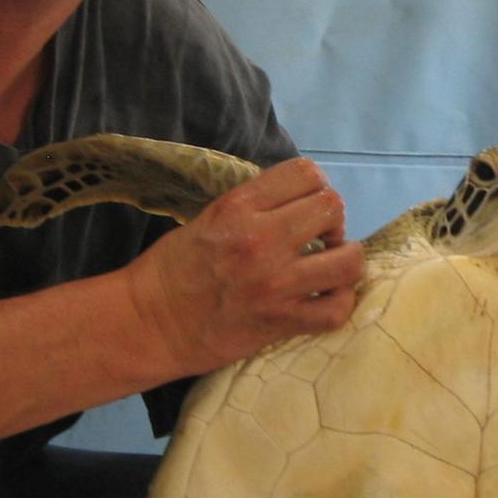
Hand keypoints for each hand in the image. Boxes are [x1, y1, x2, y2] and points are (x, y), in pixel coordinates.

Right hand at [127, 157, 364, 375]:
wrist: (149, 323)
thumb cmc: (172, 269)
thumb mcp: (208, 218)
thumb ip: (253, 206)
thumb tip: (297, 202)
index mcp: (239, 207)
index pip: (305, 173)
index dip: (315, 187)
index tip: (307, 206)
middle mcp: (261, 240)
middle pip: (332, 208)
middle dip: (333, 220)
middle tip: (319, 238)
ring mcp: (275, 282)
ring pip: (348, 259)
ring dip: (345, 259)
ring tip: (330, 266)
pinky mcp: (280, 321)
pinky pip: (337, 309)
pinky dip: (340, 302)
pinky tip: (327, 298)